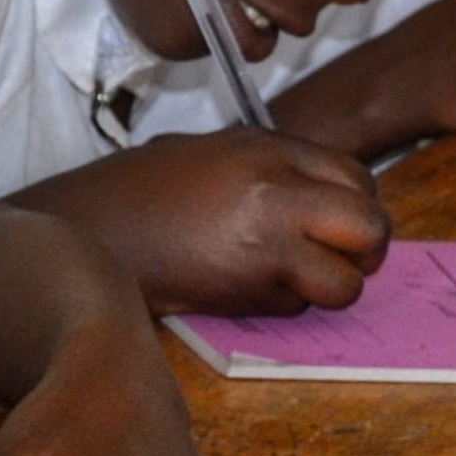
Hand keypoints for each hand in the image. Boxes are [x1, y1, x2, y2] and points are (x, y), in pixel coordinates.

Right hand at [31, 129, 388, 314]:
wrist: (85, 227)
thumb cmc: (138, 192)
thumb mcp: (209, 153)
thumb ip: (268, 167)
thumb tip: (321, 199)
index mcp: (267, 148)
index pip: (357, 179)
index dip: (357, 210)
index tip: (340, 229)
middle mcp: (275, 189)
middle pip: (370, 227)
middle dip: (365, 254)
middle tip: (341, 263)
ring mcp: (264, 240)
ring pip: (344, 282)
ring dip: (325, 291)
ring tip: (286, 282)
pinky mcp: (244, 287)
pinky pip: (292, 307)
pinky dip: (277, 306)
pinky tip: (238, 289)